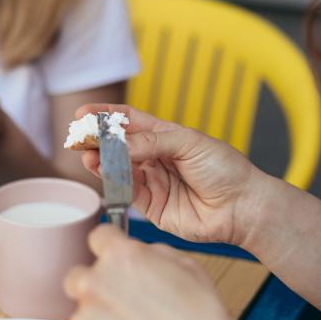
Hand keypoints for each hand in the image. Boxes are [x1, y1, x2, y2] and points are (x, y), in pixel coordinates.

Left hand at [64, 225, 239, 319]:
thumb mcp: (186, 266)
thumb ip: (151, 253)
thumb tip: (138, 255)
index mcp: (120, 256)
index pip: (98, 238)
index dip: (109, 251)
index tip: (115, 264)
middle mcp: (94, 284)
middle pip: (77, 279)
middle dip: (95, 291)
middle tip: (122, 309)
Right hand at [74, 103, 263, 246]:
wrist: (242, 207)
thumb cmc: (225, 169)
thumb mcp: (190, 143)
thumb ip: (152, 141)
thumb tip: (119, 144)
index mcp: (167, 136)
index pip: (129, 121)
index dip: (106, 115)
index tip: (84, 112)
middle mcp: (156, 158)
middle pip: (118, 146)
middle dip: (97, 139)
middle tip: (77, 135)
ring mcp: (153, 182)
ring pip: (118, 169)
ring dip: (101, 161)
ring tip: (87, 154)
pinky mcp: (152, 207)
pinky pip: (127, 192)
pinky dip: (113, 182)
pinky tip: (104, 172)